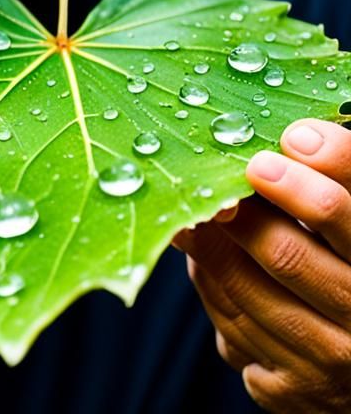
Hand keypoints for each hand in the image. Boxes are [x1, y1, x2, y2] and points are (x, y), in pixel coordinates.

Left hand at [174, 119, 350, 411]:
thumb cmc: (350, 265)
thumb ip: (342, 178)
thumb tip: (297, 133)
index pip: (346, 219)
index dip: (309, 182)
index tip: (277, 147)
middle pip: (287, 255)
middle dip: (241, 211)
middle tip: (210, 177)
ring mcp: (327, 365)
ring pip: (248, 293)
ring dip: (210, 245)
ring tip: (188, 207)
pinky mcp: (290, 391)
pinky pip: (232, 331)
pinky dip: (212, 289)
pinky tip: (202, 260)